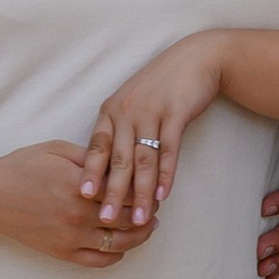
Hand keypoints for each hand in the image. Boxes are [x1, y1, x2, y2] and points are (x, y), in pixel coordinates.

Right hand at [0, 142, 155, 267]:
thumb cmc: (22, 166)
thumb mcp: (60, 149)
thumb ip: (94, 157)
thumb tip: (122, 164)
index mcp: (81, 185)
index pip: (128, 190)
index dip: (146, 188)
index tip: (153, 183)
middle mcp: (79, 215)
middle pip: (130, 218)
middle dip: (149, 212)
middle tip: (156, 205)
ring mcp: (71, 237)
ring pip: (120, 243)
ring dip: (140, 236)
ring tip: (149, 227)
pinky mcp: (62, 252)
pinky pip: (98, 261)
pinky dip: (116, 256)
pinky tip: (122, 247)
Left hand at [79, 37, 226, 232]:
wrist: (196, 59)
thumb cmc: (161, 85)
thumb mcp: (132, 103)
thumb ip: (118, 130)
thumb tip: (107, 168)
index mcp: (111, 111)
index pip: (96, 147)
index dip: (90, 172)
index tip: (81, 196)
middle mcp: (127, 111)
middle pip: (118, 158)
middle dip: (112, 192)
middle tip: (105, 219)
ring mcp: (151, 111)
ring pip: (143, 159)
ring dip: (142, 192)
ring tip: (140, 218)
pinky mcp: (176, 112)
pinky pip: (169, 149)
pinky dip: (166, 174)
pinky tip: (164, 195)